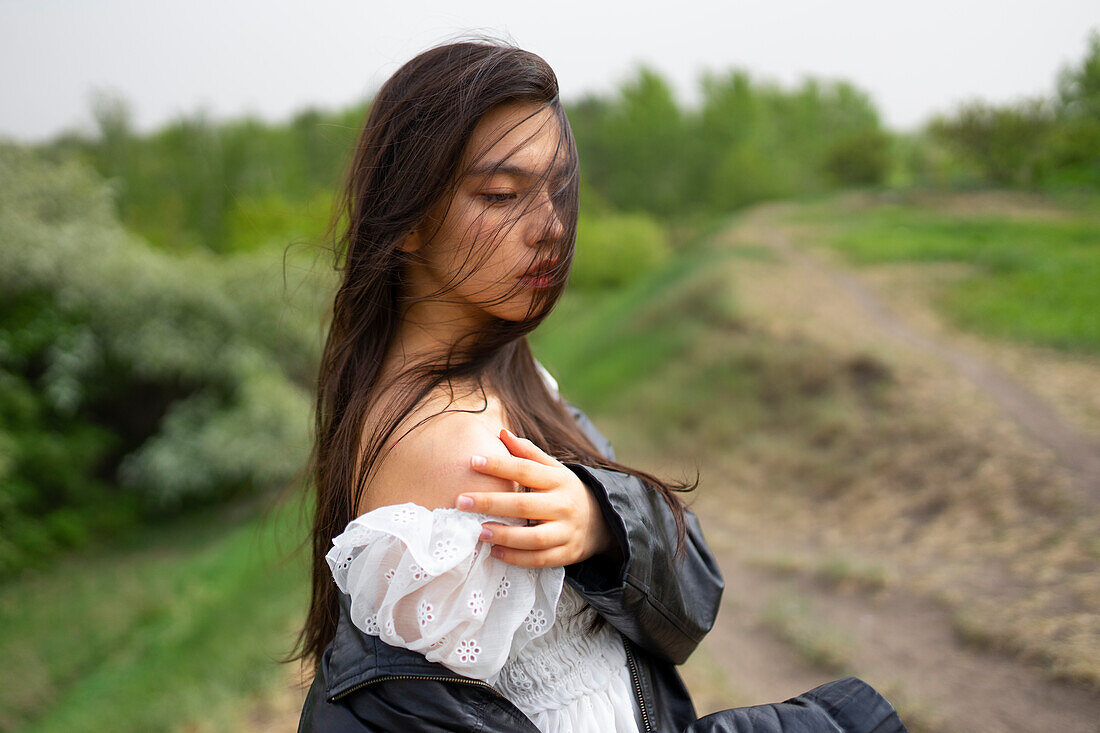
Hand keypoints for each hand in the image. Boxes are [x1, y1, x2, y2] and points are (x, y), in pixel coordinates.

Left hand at [456, 427, 619, 567]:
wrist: (601, 521)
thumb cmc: (564, 491)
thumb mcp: (553, 469)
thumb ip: (528, 453)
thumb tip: (502, 434)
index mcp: (558, 479)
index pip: (526, 469)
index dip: (499, 465)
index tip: (472, 461)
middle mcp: (563, 505)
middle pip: (524, 505)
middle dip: (491, 503)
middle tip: (461, 501)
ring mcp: (566, 531)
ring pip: (533, 538)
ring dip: (504, 535)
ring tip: (478, 532)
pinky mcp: (567, 554)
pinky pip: (539, 559)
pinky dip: (516, 558)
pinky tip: (495, 552)